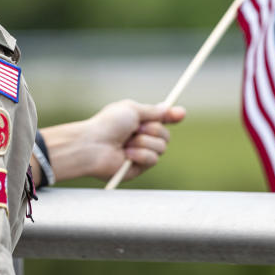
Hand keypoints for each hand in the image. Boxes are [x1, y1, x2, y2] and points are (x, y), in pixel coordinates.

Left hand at [38, 100, 184, 183]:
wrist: (93, 145)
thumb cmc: (108, 125)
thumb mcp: (132, 110)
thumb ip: (152, 111)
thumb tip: (168, 107)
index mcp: (137, 122)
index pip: (161, 120)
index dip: (172, 116)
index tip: (181, 113)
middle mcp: (140, 137)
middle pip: (166, 134)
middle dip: (154, 130)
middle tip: (137, 128)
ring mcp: (140, 153)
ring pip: (162, 147)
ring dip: (145, 142)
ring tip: (127, 142)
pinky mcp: (138, 168)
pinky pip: (153, 159)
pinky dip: (140, 154)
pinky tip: (126, 154)